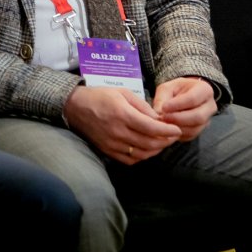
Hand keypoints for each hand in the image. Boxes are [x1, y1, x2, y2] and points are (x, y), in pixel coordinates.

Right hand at [63, 86, 181, 164]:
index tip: (177, 129)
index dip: (168, 130)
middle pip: (149, 143)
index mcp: (122, 114)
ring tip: (162, 142)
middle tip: (172, 136)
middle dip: (165, 141)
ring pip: (142, 154)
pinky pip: (130, 160)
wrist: (74, 107)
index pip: (152, 128)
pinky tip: (146, 149)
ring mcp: (112, 143)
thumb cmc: (99, 96)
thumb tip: (158, 118)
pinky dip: (142, 157)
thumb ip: (142, 106)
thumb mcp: (122, 92)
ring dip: (156, 150)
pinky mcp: (107, 151)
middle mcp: (118, 131)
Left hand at [152, 77, 216, 142]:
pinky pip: (191, 135)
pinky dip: (178, 134)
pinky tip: (169, 128)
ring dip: (177, 128)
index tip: (164, 107)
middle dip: (178, 119)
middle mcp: (210, 106)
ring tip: (164, 123)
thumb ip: (162, 98)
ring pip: (195, 128)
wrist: (184, 96)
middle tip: (163, 117)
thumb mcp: (167, 88)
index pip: (193, 99)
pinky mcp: (201, 130)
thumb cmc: (176, 90)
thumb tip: (158, 113)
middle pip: (198, 117)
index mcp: (204, 90)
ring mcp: (208, 119)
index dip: (177, 105)